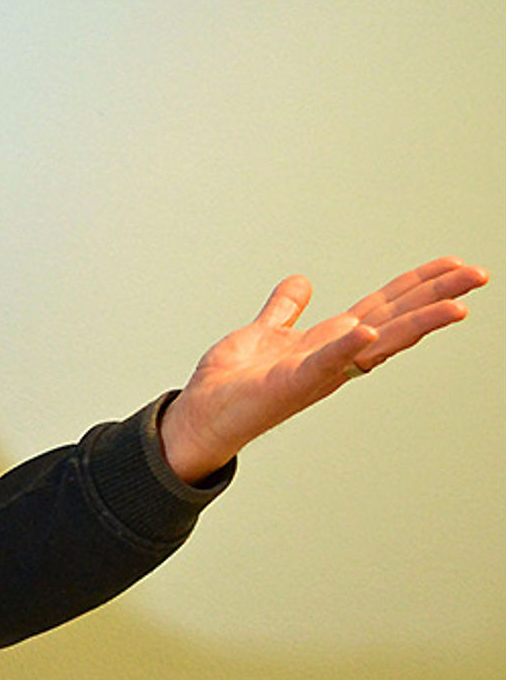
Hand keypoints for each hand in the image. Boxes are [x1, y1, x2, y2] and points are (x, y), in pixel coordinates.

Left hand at [158, 258, 488, 483]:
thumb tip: (300, 283)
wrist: (202, 414)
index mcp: (330, 340)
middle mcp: (334, 356)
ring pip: (377, 342)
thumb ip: (284, 310)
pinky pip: (324, 363)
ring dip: (416, 324)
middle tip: (477, 275)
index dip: (417, 285)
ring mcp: (317, 371)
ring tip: (456, 307)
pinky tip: (369, 332)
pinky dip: (347, 348)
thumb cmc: (234, 383)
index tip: (453, 266)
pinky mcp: (292, 383)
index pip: (384, 306)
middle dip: (435, 297)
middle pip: (394, 319)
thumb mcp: (263, 332)